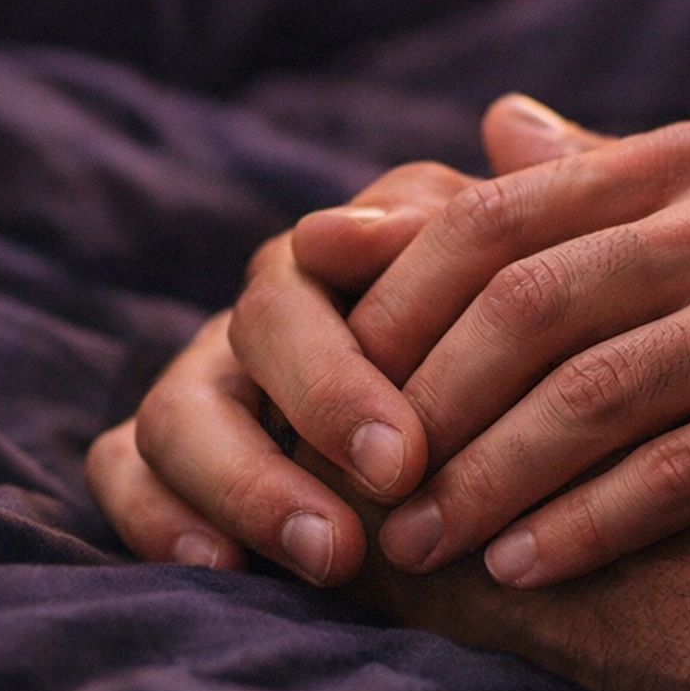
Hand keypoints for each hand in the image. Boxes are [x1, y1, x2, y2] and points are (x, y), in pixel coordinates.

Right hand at [86, 99, 598, 579]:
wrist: (530, 468)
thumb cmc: (557, 363)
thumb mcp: (561, 283)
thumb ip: (548, 206)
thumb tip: (508, 122)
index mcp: (362, 247)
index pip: (336, 251)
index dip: (372, 335)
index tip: (416, 436)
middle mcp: (279, 304)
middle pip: (263, 325)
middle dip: (322, 403)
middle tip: (396, 481)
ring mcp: (215, 379)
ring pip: (178, 408)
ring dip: (244, 482)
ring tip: (330, 556)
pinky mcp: (172, 458)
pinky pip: (129, 471)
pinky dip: (159, 517)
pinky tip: (222, 568)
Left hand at [310, 109, 689, 586]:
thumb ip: (597, 182)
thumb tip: (479, 129)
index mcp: (681, 167)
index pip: (489, 223)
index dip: (390, 312)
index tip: (324, 396)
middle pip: (522, 308)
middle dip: (417, 410)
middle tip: (351, 492)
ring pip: (588, 398)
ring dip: (484, 482)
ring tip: (414, 548)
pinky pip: (678, 475)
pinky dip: (586, 527)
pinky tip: (524, 573)